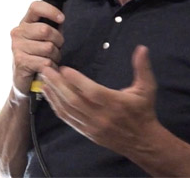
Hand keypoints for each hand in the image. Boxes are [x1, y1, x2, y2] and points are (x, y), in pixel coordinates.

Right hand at [10, 1, 65, 97]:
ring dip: (55, 56)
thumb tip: (61, 18)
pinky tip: (47, 68)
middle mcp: (18, 32)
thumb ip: (52, 26)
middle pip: (46, 30)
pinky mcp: (20, 61)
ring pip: (48, 48)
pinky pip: (45, 62)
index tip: (61, 19)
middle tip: (56, 48)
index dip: (50, 10)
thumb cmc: (37, 54)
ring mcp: (17, 47)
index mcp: (25, 23)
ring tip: (51, 59)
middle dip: (58, 41)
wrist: (24, 78)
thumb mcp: (44, 37)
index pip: (35, 7)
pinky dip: (51, 66)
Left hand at [40, 45, 159, 152]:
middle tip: (46, 69)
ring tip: (43, 79)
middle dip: (57, 84)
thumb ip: (142, 68)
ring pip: (68, 110)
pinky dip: (56, 106)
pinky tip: (49, 95)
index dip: (77, 80)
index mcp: (115, 103)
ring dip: (53, 94)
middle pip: (74, 100)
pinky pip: (67, 119)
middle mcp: (101, 116)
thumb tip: (142, 48)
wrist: (143, 142)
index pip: (92, 92)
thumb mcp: (147, 88)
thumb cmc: (143, 111)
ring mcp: (92, 126)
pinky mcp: (86, 132)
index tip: (64, 68)